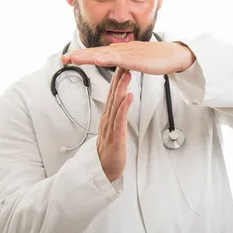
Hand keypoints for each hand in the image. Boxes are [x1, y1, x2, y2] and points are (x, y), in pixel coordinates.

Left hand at [61, 41, 195, 74]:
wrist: (174, 55)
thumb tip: (117, 64)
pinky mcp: (136, 60)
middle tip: (63, 59)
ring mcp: (129, 53)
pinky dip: (107, 60)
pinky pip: (119, 60)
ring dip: (88, 56)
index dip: (83, 55)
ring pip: (104, 55)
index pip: (99, 53)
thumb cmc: (158, 58)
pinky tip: (98, 60)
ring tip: (74, 59)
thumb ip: (125, 62)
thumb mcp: (137, 60)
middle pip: (97, 52)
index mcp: (121, 51)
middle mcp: (122, 49)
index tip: (69, 58)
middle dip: (79, 56)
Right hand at [97, 67, 132, 181]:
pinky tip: (128, 97)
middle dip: (118, 78)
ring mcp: (110, 128)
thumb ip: (116, 115)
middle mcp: (107, 119)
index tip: (121, 64)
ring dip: (121, 88)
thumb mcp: (113, 129)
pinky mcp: (116, 137)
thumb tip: (121, 102)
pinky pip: (120, 120)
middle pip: (112, 95)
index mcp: (108, 117)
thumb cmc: (110, 151)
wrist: (103, 171)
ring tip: (126, 74)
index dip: (116, 79)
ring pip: (115, 104)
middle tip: (123, 62)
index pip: (112, 94)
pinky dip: (124, 107)